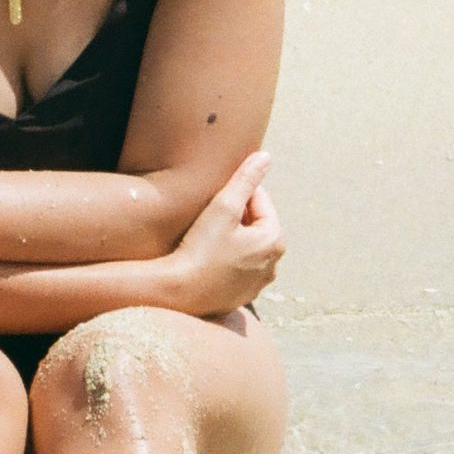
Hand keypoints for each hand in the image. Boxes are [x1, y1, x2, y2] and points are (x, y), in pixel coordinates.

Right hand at [165, 151, 284, 315]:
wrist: (179, 293)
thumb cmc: (200, 249)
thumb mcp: (223, 207)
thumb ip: (245, 180)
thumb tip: (265, 157)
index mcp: (275, 240)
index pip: (260, 202)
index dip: (236, 193)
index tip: (215, 197)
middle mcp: (273, 265)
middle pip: (256, 225)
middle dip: (237, 216)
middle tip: (209, 215)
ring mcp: (258, 284)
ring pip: (248, 247)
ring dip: (232, 237)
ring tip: (207, 236)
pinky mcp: (241, 296)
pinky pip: (238, 268)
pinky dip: (227, 259)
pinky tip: (208, 257)